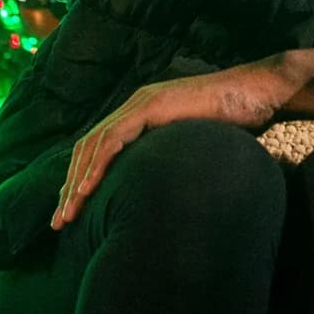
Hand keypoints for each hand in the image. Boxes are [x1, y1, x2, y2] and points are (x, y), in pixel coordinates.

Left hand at [52, 53, 313, 230]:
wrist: (255, 92)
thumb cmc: (232, 119)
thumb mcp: (191, 142)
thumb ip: (169, 154)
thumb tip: (159, 185)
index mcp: (139, 113)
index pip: (97, 148)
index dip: (80, 179)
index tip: (72, 211)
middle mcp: (133, 106)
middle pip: (87, 148)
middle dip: (69, 187)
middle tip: (58, 222)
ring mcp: (140, 103)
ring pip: (94, 145)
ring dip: (77, 182)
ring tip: (68, 214)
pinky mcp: (150, 106)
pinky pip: (113, 139)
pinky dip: (96, 166)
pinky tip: (87, 189)